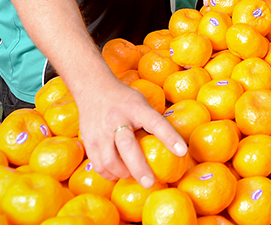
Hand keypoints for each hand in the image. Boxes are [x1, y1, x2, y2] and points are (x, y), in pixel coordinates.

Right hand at [74, 73, 186, 187]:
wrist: (94, 88)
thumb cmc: (125, 99)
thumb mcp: (142, 103)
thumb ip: (152, 122)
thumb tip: (172, 146)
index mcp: (135, 108)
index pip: (155, 122)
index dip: (170, 137)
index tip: (182, 151)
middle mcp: (117, 119)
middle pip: (127, 146)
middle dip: (139, 168)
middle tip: (150, 183)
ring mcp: (100, 131)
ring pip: (109, 161)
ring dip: (123, 174)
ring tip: (134, 176)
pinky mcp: (88, 141)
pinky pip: (98, 165)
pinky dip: (110, 174)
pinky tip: (119, 174)